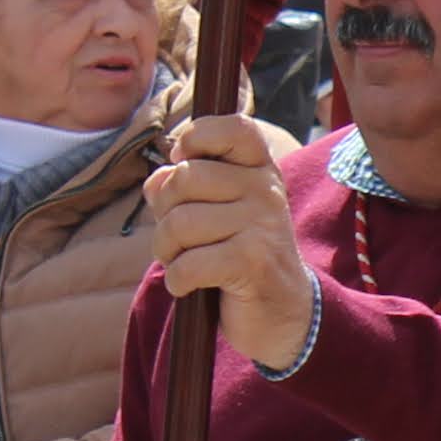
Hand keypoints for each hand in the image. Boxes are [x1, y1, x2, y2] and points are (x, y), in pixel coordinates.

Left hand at [153, 112, 315, 374]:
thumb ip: (181, 186)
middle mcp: (266, 189)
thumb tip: (156, 180)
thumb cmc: (238, 256)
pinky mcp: (253, 261)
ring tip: (185, 262)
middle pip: (183, 178)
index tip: (186, 163)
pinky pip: (188, 264)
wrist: (283, 313)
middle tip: (180, 237)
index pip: (231, 126)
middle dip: (165, 214)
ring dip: (167, 252)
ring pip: (179, 223)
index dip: (195, 138)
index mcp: (259, 169)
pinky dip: (177, 280)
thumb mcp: (214, 212)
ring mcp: (263, 224)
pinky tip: (190, 286)